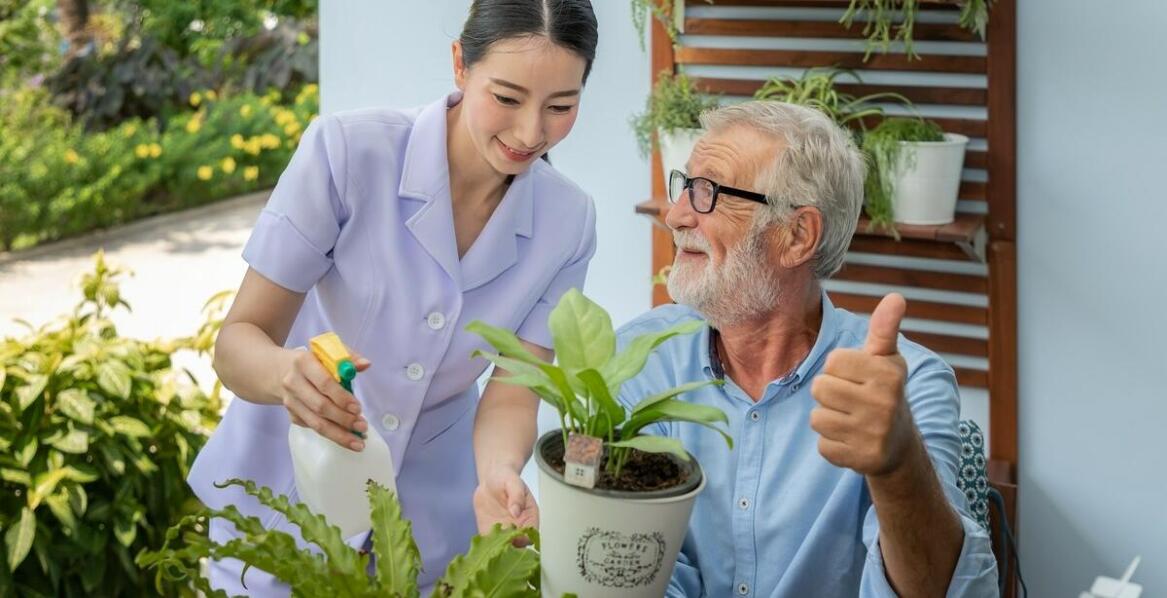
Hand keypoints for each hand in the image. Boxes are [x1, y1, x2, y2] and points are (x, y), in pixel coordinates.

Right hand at [280, 348, 370, 450]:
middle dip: (343, 419)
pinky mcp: (291, 415)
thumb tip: (366, 364)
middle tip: (362, 426)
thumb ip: (348, 357)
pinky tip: (346, 437)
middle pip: (320, 406)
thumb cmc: (311, 361)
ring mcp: (291, 401)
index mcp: (304, 362)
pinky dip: (331, 434)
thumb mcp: (327, 352)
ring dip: (338, 434)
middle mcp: (293, 383)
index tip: (358, 408)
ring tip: (358, 441)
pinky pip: (313, 427)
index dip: (341, 397)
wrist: (277, 371)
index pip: (324, 383)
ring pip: (316, 423)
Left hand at [473, 466, 538, 545]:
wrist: (491, 479)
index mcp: (529, 518)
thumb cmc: (506, 478)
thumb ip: (516, 495)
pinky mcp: (489, 533)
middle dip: (510, 550)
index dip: (524, 540)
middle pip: (518, 547)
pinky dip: (485, 548)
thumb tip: (516, 512)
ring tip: (489, 549)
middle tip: (499, 546)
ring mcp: (503, 533)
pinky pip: (488, 545)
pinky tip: (481, 547)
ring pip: (503, 550)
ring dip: (497, 552)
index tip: (513, 539)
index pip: (531, 535)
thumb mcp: (513, 482)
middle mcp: (518, 529)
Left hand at [810, 293, 919, 476]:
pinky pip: (822, 445)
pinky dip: (832, 444)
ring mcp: (873, 434)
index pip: (833, 361)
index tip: (858, 378)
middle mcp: (883, 404)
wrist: (900, 446)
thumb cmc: (885, 392)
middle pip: (820, 388)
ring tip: (852, 420)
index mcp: (888, 374)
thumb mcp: (887, 360)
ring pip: (817, 418)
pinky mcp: (861, 459)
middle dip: (830, 393)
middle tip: (852, 401)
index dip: (840, 369)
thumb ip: (884, 329)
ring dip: (829, 419)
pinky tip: (852, 441)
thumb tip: (896, 297)